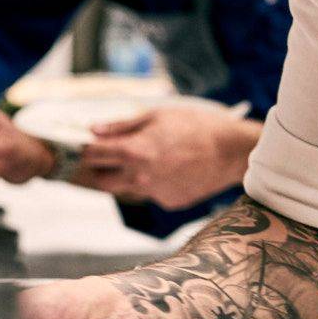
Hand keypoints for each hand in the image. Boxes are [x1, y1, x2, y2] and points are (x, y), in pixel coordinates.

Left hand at [77, 104, 256, 209]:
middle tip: (111, 156)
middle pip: (102, 181)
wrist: (231, 151)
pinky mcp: (168, 202)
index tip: (87, 145)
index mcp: (133, 151)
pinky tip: (173, 168)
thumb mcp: (158, 116)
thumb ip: (121, 126)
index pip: (92, 155)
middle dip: (101, 169)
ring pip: (127, 188)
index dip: (86, 149)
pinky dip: (155, 182)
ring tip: (152, 158)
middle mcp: (138, 177)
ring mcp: (153, 193)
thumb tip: (93, 130)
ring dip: (129, 176)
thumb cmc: (196, 127)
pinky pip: (152, 193)